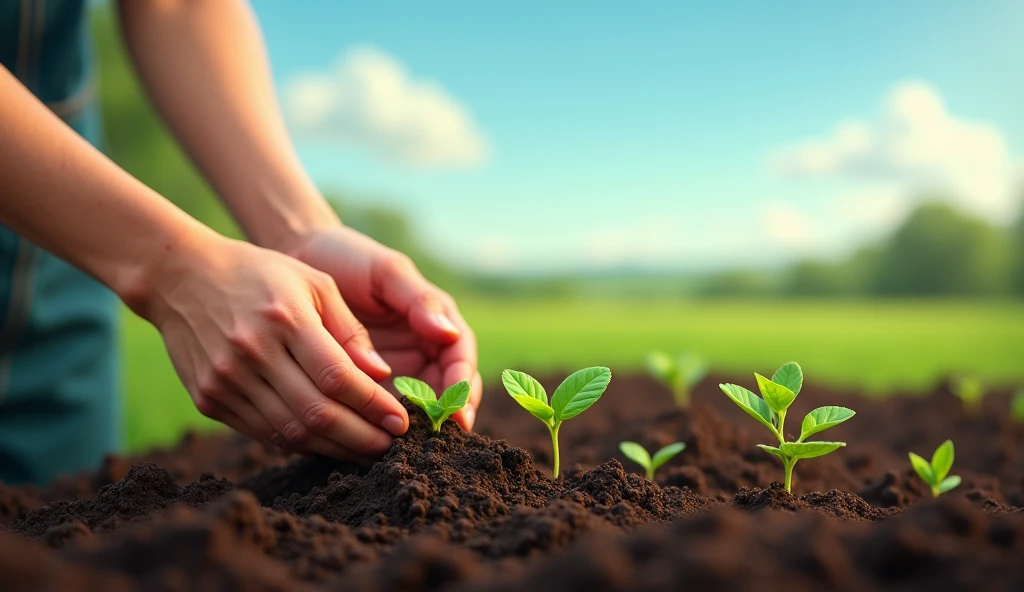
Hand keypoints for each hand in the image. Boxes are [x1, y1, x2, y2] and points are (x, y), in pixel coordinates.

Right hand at [137, 233, 409, 459]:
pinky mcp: (208, 399)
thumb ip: (350, 329)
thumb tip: (382, 375)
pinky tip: (326, 442)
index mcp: (284, 318)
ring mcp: (226, 380)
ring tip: (364, 451)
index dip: (373, 406)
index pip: (338, 377)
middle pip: (316, 413)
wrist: (179, 277)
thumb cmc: (259, 274)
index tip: (400, 421)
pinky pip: (263, 434)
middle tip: (389, 446)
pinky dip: (300, 443)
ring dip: (334, 449)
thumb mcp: (313, 283)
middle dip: (361, 437)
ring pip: (290, 432)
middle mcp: (252, 352)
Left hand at [284, 226, 481, 429]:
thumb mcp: (386, 273)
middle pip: (447, 391)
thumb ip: (418, 300)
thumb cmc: (348, 258)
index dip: (463, 386)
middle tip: (437, 436)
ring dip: (415, 427)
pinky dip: (378, 426)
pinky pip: (377, 411)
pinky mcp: (363, 385)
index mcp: (435, 322)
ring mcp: (394, 370)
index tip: (458, 409)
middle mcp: (421, 350)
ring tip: (406, 443)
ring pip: (415, 407)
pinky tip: (373, 438)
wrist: (298, 258)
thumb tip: (449, 334)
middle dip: (446, 414)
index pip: (460, 359)